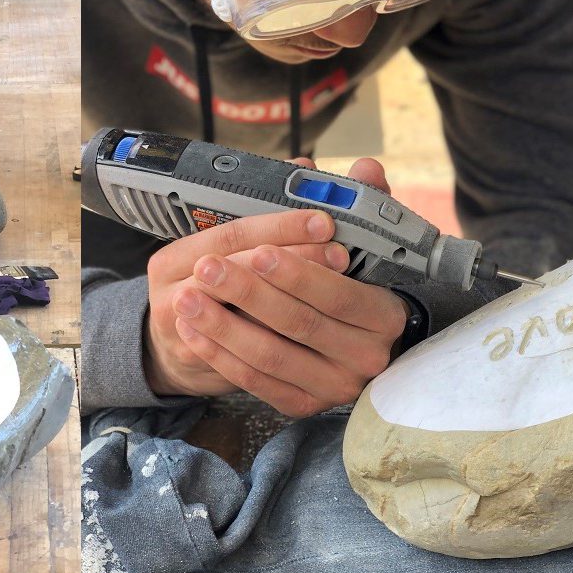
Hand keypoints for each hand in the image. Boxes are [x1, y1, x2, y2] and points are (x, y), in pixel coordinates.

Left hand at [144, 161, 405, 414]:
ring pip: (273, 356)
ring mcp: (334, 386)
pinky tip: (194, 330)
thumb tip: (365, 168)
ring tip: (187, 297)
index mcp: (385, 314)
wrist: (349, 348)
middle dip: (249, 294)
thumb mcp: (365, 245)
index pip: (339, 294)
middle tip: (208, 268)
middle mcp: (366, 357)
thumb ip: (364, 206)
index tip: (258, 252)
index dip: (298, 274)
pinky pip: (257, 382)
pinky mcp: (304, 404)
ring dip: (224, 326)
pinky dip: (222, 356)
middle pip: (300, 324)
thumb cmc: (352, 287)